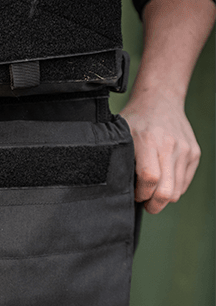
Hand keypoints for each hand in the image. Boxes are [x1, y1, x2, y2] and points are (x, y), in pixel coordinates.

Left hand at [120, 93, 199, 214]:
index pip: (149, 179)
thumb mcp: (120, 134)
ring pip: (177, 191)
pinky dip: (173, 188)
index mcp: (148, 141)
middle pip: (166, 191)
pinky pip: (185, 183)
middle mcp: (170, 146)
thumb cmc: (135, 120)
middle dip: (153, 205)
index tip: (134, 195)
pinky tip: (161, 183)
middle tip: (144, 203)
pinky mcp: (194, 153)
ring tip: (151, 194)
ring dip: (163, 199)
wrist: (160, 100)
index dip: (140, 194)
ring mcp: (185, 150)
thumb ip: (119, 158)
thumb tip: (112, 185)